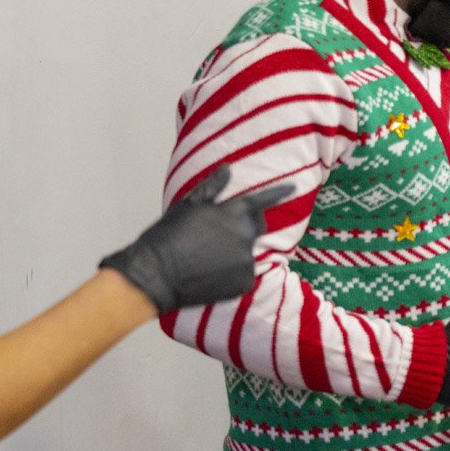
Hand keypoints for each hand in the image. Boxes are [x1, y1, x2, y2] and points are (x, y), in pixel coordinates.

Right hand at [99, 166, 291, 312]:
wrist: (155, 275)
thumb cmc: (167, 236)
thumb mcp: (187, 206)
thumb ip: (212, 188)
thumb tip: (228, 168)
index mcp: (233, 212)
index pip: (263, 199)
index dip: (279, 192)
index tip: (294, 186)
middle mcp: (246, 235)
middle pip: (256, 227)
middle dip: (245, 227)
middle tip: (218, 237)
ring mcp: (247, 260)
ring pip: (247, 252)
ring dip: (234, 253)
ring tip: (206, 259)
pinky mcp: (244, 281)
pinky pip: (243, 274)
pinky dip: (232, 274)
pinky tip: (209, 275)